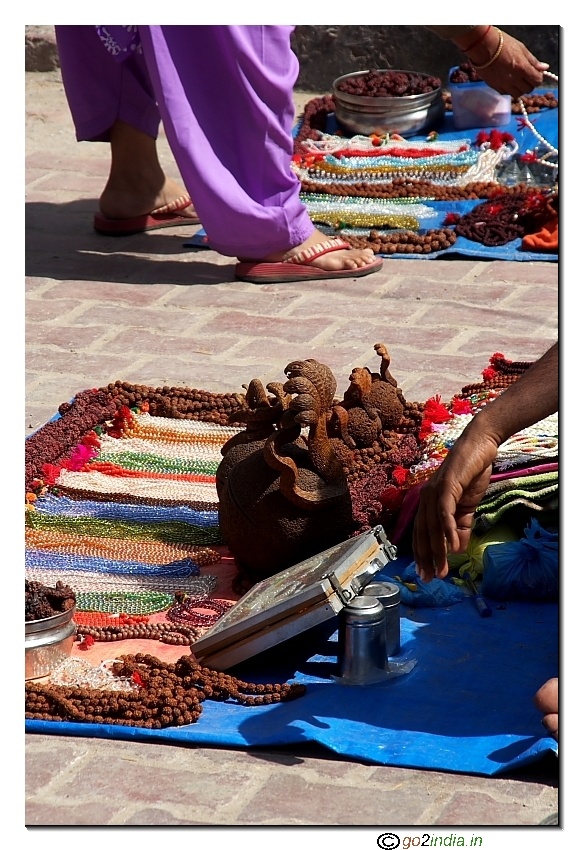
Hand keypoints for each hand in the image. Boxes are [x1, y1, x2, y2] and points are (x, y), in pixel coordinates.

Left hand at [412, 429, 498, 582]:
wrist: (480, 447)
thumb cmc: (471, 474)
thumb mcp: (466, 507)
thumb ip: (461, 527)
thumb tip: (456, 550)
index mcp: (428, 503)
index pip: (421, 534)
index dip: (422, 554)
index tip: (425, 573)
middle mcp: (426, 498)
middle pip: (423, 534)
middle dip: (426, 558)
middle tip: (430, 578)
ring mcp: (434, 491)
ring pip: (433, 527)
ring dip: (437, 550)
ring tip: (442, 569)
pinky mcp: (447, 486)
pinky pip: (445, 512)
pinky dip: (447, 529)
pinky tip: (452, 546)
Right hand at [469, 31, 548, 97]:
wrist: (483, 46)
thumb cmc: (503, 43)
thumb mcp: (521, 49)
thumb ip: (533, 61)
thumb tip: (543, 68)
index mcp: (522, 68)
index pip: (536, 81)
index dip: (537, 77)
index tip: (535, 73)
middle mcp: (513, 79)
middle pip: (527, 89)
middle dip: (529, 83)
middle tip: (526, 76)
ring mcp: (503, 84)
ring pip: (517, 94)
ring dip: (519, 88)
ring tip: (517, 81)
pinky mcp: (494, 86)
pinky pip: (505, 93)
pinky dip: (509, 90)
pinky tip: (507, 82)